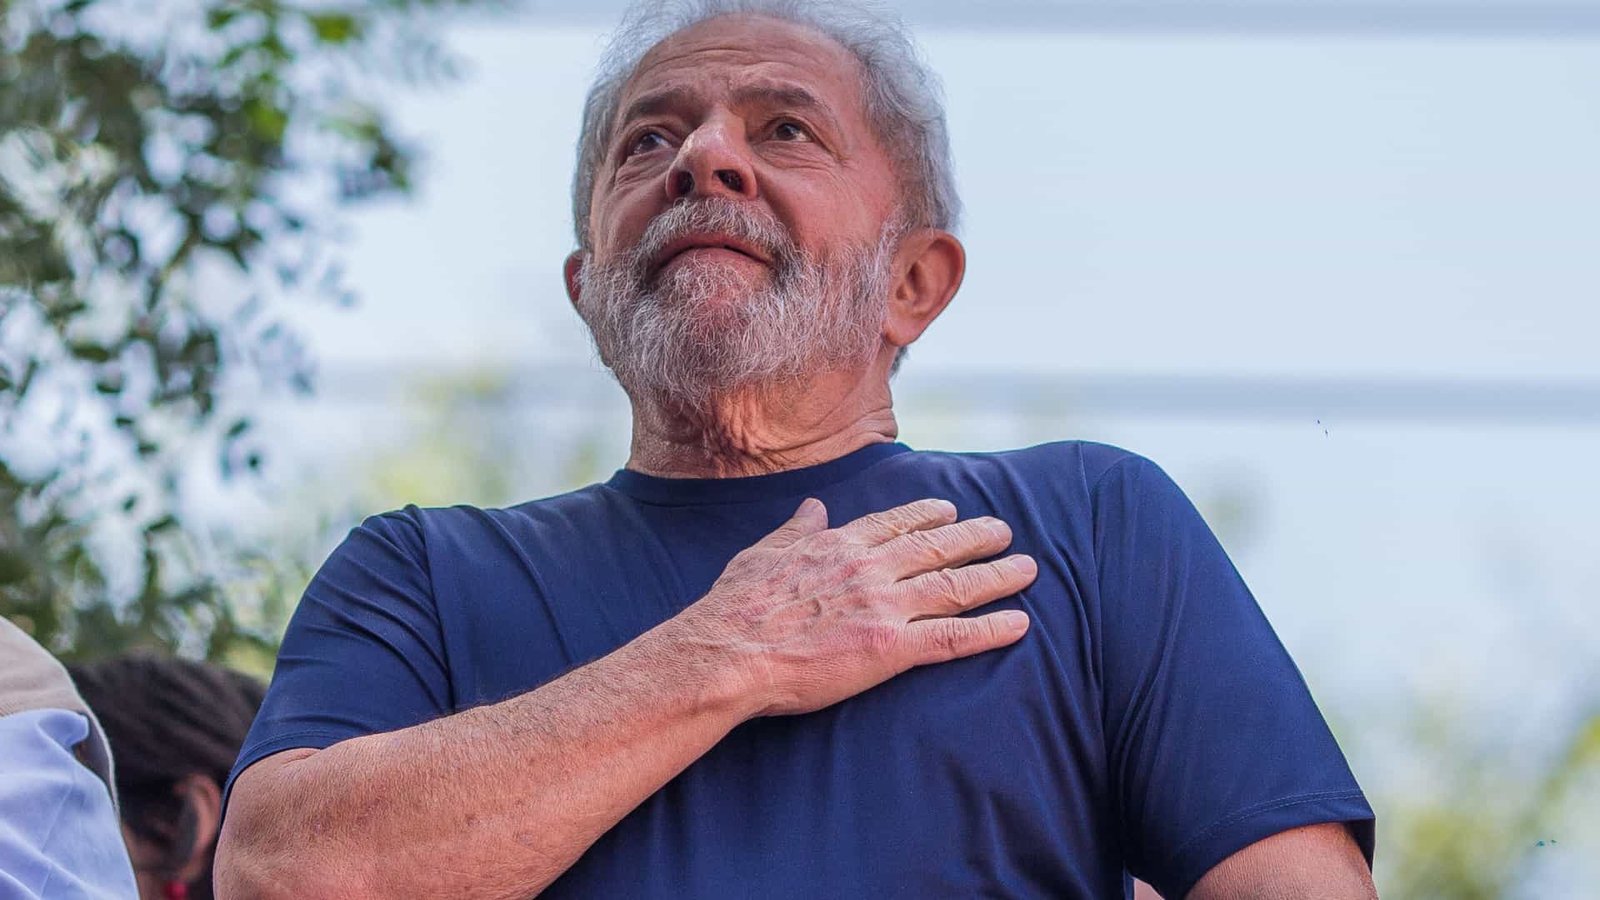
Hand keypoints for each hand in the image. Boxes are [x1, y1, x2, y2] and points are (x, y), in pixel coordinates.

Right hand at [673, 497, 1037, 717]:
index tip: (950, 510)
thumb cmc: (736, 607)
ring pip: (955, 586)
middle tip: (1005, 531)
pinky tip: (1018, 624)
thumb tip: (813, 507)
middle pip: (936, 547)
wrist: (728, 652)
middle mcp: (869, 569)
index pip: (894, 524)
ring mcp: (884, 607)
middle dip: (976, 538)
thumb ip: (796, 529)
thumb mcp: (763, 552)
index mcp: (838, 544)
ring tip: (1027, 568)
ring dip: (996, 576)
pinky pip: (952, 637)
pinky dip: (990, 630)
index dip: (928, 516)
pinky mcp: (890, 649)